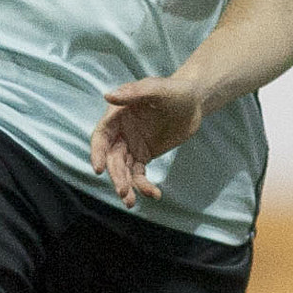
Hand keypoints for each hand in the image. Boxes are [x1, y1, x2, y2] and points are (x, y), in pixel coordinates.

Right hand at [91, 77, 204, 206]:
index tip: (99, 169)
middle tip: (123, 192)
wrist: (195, 103)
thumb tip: (108, 96)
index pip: (101, 136)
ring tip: (131, 203)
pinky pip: (139, 174)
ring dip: (126, 186)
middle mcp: (120, 131)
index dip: (97, 152)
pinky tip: (154, 195)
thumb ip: (135, 92)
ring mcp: (131, 145)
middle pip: (112, 158)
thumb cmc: (176, 91)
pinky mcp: (143, 156)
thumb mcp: (158, 89)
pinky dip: (143, 186)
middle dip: (116, 176)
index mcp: (118, 114)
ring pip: (123, 170)